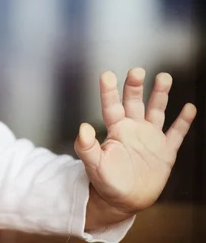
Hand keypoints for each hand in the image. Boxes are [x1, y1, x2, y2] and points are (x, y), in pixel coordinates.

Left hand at [75, 68, 196, 217]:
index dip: (109, 90)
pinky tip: (188, 107)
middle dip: (135, 86)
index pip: (111, 105)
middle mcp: (132, 128)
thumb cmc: (104, 181)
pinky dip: (183, 121)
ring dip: (160, 95)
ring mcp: (150, 138)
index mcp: (115, 129)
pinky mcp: (165, 151)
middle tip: (137, 71)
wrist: (123, 200)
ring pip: (156, 111)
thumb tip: (83, 128)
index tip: (106, 74)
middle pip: (134, 102)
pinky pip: (176, 133)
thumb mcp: (93, 165)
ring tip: (163, 77)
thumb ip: (86, 147)